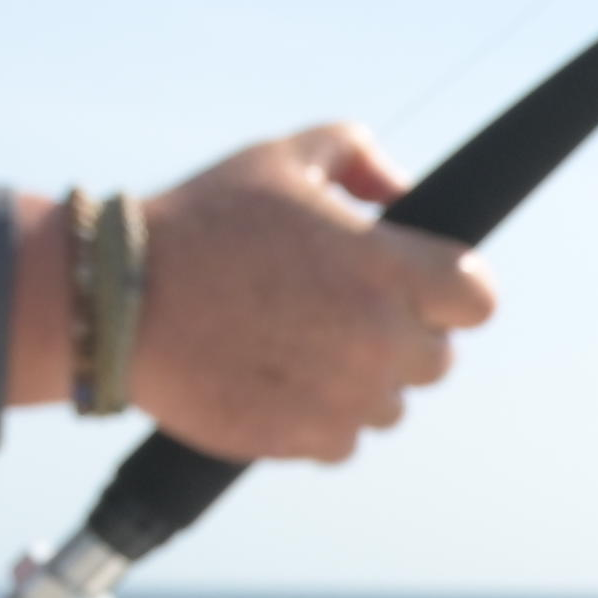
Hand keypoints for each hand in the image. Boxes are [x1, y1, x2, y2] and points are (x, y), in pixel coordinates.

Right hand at [118, 125, 497, 462]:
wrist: (119, 298)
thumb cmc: (202, 220)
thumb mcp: (283, 156)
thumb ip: (358, 156)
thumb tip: (402, 189)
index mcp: (386, 267)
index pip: (478, 299)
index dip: (454, 292)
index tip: (422, 289)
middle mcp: (377, 337)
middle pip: (437, 359)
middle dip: (401, 337)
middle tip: (344, 314)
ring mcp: (344, 395)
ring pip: (391, 405)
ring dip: (361, 382)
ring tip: (302, 346)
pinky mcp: (304, 439)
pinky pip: (344, 440)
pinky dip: (320, 418)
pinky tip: (278, 379)